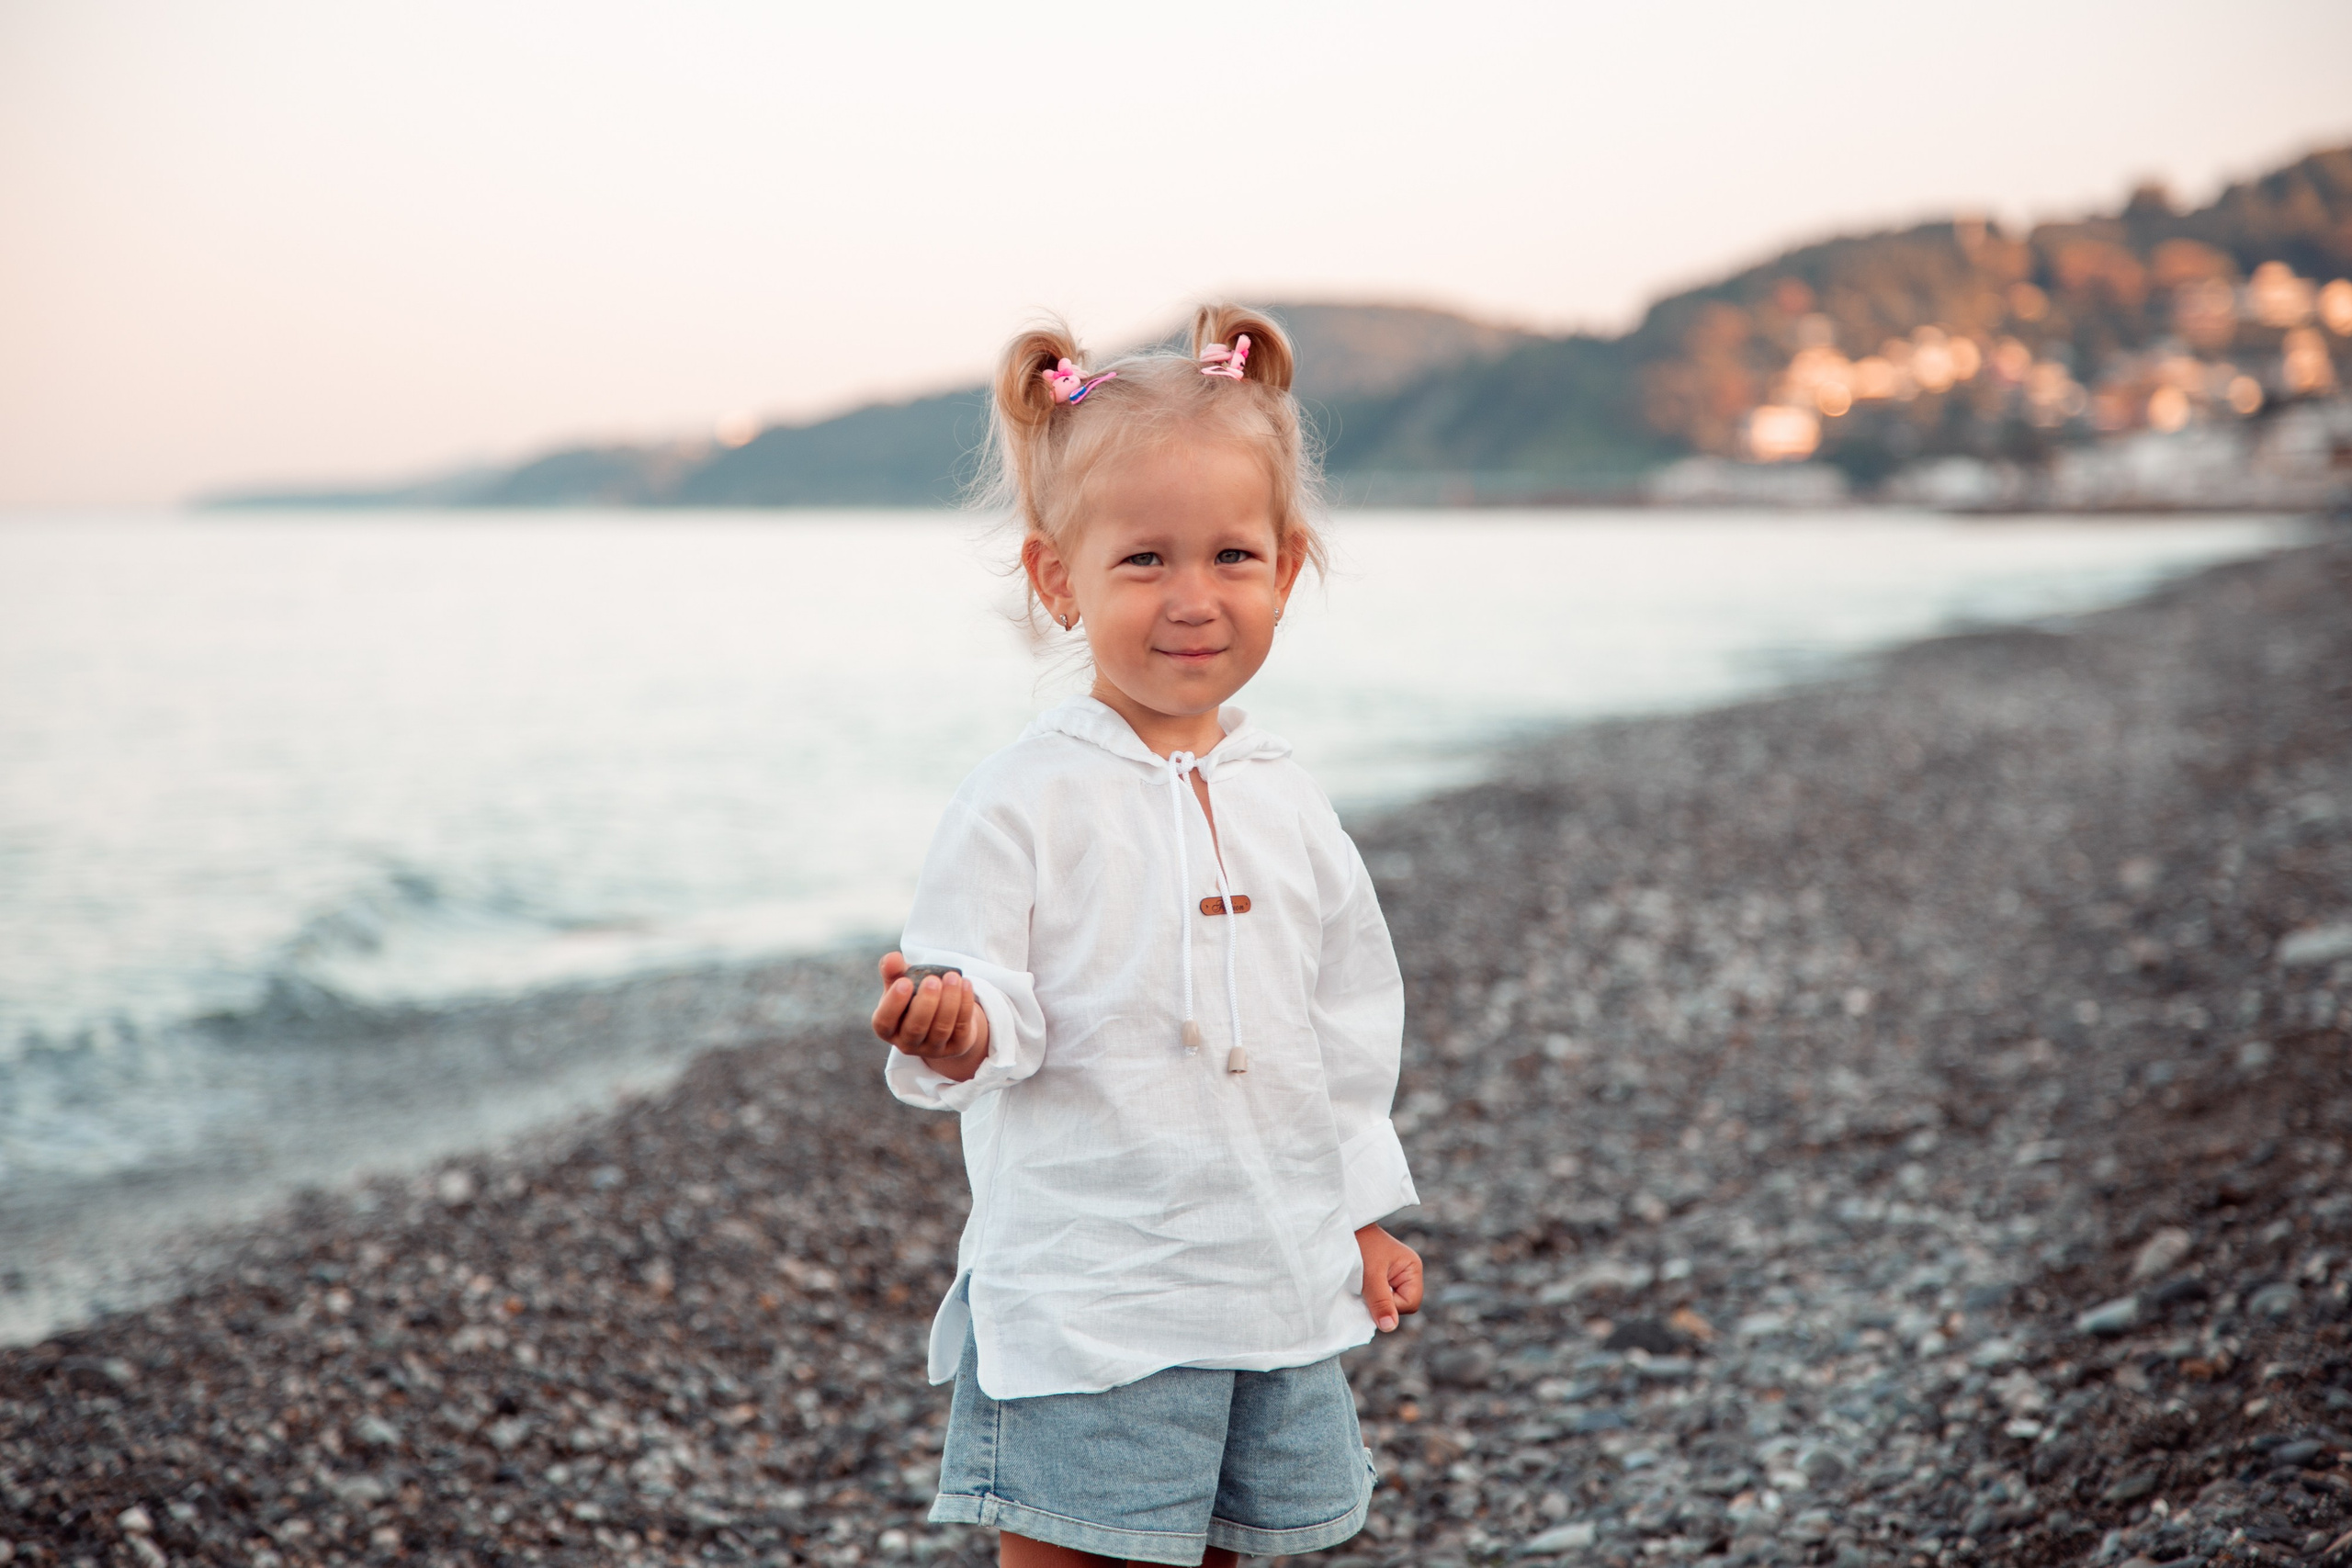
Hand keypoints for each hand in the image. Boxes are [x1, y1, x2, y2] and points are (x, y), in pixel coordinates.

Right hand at [871, 952, 989, 1082]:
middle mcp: (907, 1043)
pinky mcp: (956, 1047)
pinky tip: (966, 984)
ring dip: (949, 1001)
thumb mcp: (900, 982)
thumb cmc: (913, 996)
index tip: (904, 982)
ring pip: (941, 1028)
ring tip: (953, 977)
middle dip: (926, 1003)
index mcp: (888, 1027)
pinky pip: (961, 1027)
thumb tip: (892, 959)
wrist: (941, 1014)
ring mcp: (932, 1048)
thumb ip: (893, 970)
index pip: (884, 1022)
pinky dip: (965, 1005)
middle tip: (933, 980)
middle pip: (915, 1028)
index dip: (893, 1004)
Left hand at [1356, 1223, 1422, 1332]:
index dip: (1391, 1306)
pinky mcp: (1382, 1277)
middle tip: (1365, 1289)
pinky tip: (1360, 1286)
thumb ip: (1381, 1302)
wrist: (1341, 1228)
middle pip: (1401, 1305)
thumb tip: (1390, 1327)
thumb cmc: (1359, 1245)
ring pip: (1389, 1302)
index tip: (1372, 1294)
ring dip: (1374, 1299)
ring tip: (1361, 1285)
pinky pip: (1380, 1296)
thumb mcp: (1370, 1275)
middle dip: (1382, 1303)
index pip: (1410, 1303)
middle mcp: (1407, 1273)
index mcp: (1412, 1269)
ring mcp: (1395, 1275)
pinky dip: (1369, 1295)